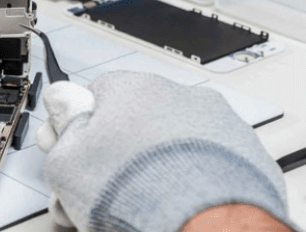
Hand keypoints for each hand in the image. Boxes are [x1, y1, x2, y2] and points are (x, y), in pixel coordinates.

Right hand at [36, 71, 290, 231]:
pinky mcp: (243, 156)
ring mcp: (214, 124)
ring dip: (150, 168)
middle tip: (103, 189)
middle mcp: (175, 96)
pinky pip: (203, 163)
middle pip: (130, 122)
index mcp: (130, 88)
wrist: (206, 228)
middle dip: (114, 154)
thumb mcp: (67, 162)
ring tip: (139, 206)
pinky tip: (172, 208)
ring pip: (167, 143)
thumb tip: (62, 105)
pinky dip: (188, 182)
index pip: (91, 98)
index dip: (78, 131)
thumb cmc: (137, 197)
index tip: (76, 156)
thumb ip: (62, 126)